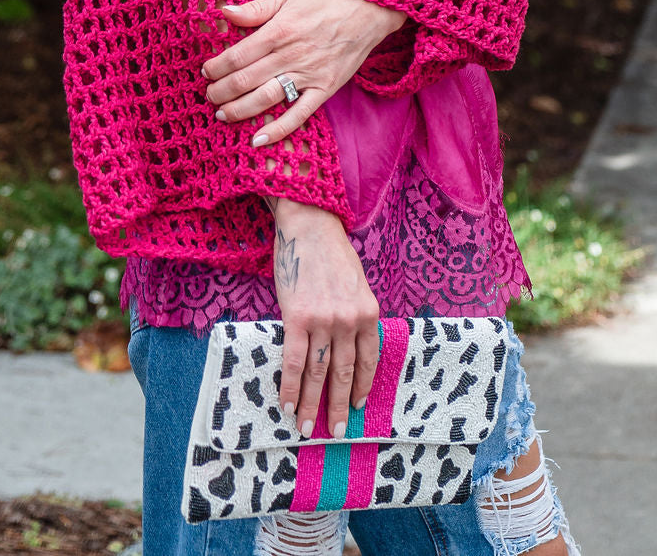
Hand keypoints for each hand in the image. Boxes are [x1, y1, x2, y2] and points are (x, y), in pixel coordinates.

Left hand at [202, 0, 406, 146]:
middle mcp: (291, 55)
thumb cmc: (322, 3)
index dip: (217, 67)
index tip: (206, 72)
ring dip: (240, 110)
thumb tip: (223, 12)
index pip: (238, 55)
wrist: (366, 13)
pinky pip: (299, 114)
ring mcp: (308, 75)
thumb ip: (254, 8)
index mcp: (279, 30)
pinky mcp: (324, 90)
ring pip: (266, 98)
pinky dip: (278, 129)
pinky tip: (257, 139)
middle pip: (246, 79)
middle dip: (221, 91)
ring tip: (222, 115)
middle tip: (209, 96)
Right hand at [269, 197, 379, 438]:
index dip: (362, 386)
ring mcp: (324, 320)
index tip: (357, 406)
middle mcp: (349, 320)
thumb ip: (354, 314)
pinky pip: (295, 361)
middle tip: (335, 431)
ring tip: (308, 427)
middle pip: (345, 373)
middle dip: (340, 405)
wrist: (310, 226)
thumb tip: (346, 346)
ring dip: (313, 404)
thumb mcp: (356, 284)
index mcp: (368, 312)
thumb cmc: (331, 253)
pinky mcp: (297, 318)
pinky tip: (288, 405)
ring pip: (320, 373)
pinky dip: (291, 387)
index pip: (368, 359)